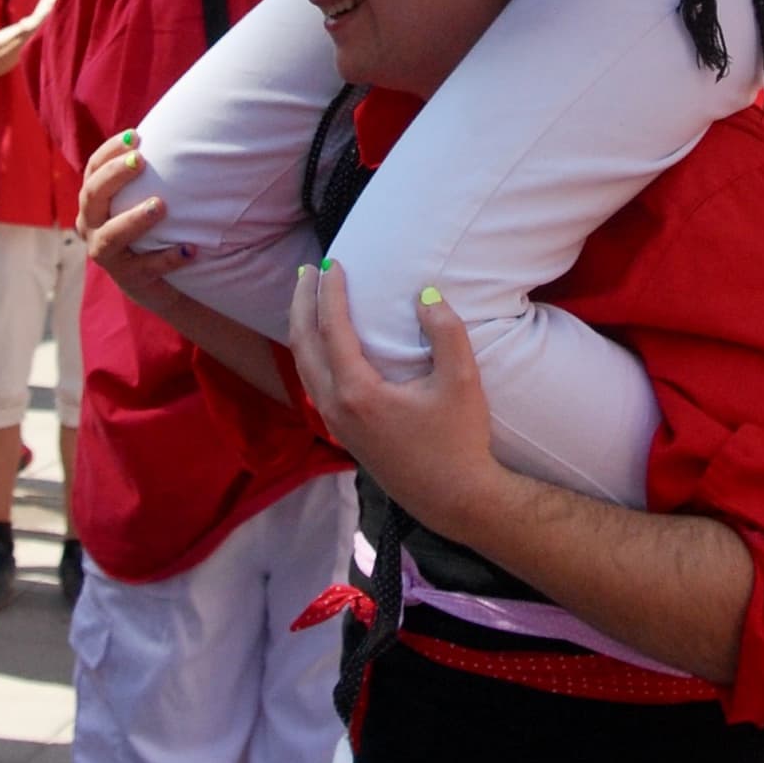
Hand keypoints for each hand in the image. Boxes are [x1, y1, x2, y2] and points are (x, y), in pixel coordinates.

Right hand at [78, 136, 194, 304]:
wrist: (156, 279)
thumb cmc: (152, 225)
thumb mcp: (142, 195)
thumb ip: (150, 171)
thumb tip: (179, 126)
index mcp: (93, 200)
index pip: (93, 168)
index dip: (110, 151)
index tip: (136, 135)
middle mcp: (90, 224)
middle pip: (92, 195)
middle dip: (115, 176)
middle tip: (141, 161)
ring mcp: (106, 253)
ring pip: (110, 236)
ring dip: (134, 219)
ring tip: (160, 205)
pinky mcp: (128, 278)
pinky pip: (145, 268)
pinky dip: (167, 257)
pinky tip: (190, 248)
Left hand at [290, 262, 510, 535]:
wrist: (457, 499)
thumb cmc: (460, 441)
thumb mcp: (461, 382)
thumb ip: (445, 332)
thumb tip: (425, 294)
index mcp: (358, 393)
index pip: (332, 329)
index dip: (330, 292)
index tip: (333, 263)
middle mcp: (336, 408)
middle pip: (304, 344)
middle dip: (302, 303)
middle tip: (308, 270)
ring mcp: (336, 424)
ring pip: (304, 367)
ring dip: (303, 328)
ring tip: (309, 298)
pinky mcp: (344, 434)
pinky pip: (314, 383)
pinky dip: (312, 353)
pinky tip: (324, 344)